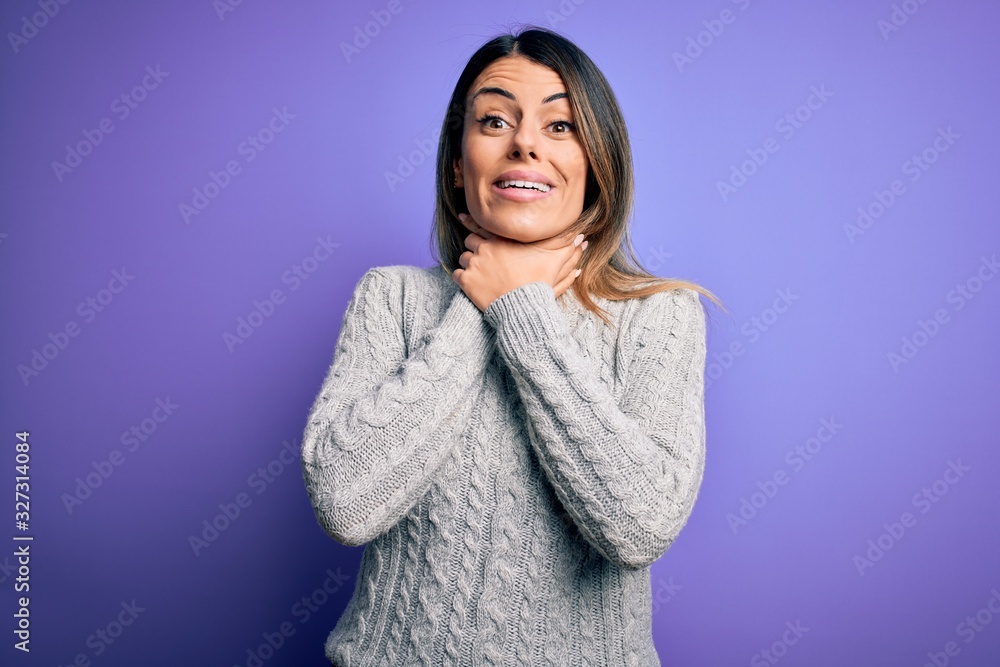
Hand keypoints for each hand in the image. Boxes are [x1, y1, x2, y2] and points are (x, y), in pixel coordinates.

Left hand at [451, 211, 587, 311]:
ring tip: (476, 272)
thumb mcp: (556, 262)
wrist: (523, 309)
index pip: (483, 224)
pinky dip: (461, 278)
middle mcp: (486, 248)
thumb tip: (584, 238)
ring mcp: (474, 265)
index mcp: (504, 240)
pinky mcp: (466, 282)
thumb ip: (567, 247)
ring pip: (463, 258)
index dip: (474, 222)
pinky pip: (456, 274)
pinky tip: (468, 282)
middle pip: (470, 240)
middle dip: (475, 247)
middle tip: (481, 256)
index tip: (464, 216)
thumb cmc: (539, 284)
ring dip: (468, 263)